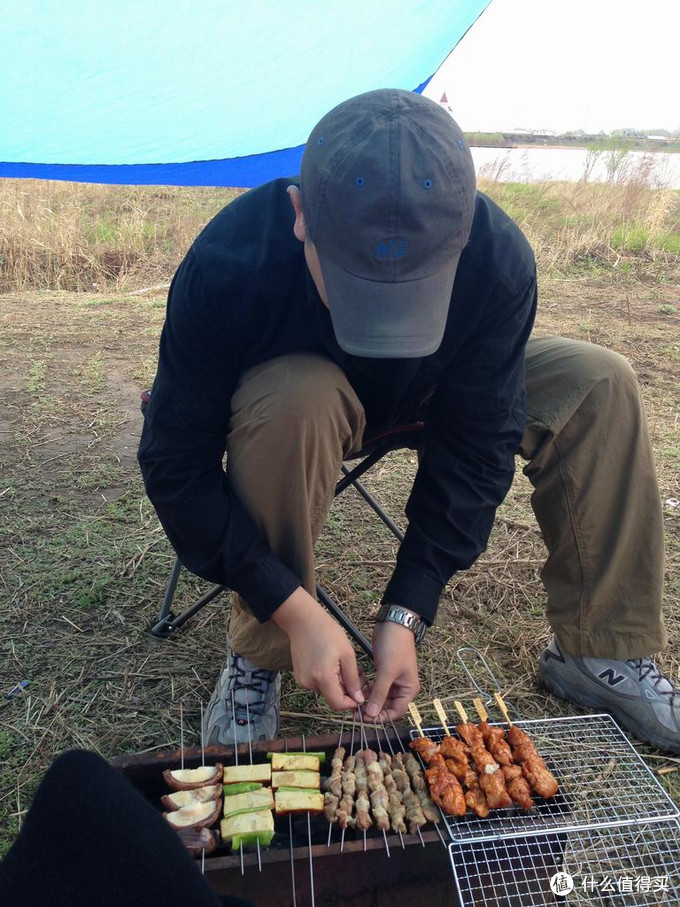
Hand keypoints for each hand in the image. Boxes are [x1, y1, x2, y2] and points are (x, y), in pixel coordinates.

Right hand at [272, 587, 364, 710]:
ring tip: (346, 665)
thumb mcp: (347, 654)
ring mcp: (302, 681)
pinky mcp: (299, 677)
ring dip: (338, 684)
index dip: (351, 703)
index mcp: (323, 678)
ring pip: (326, 691)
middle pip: (332, 698)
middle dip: (347, 691)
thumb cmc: (327, 633)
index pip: (338, 705)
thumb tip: (359, 699)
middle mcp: (309, 683)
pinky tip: (333, 664)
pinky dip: (328, 679)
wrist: (303, 621)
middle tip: (359, 674)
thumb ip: (353, 680)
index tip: (361, 692)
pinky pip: (318, 684)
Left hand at [364, 621, 419, 721]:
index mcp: (408, 690)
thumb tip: (372, 714)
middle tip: (354, 712)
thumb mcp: (387, 671)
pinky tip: (357, 690)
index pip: (396, 712)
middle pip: (386, 707)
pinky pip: (375, 688)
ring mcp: (392, 680)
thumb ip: (379, 693)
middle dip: (372, 710)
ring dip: (368, 701)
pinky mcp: (383, 673)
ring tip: (353, 702)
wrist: (393, 624)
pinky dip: (367, 690)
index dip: (381, 717)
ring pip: (379, 698)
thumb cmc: (395, 647)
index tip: (364, 718)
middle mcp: (401, 688)